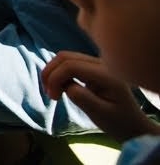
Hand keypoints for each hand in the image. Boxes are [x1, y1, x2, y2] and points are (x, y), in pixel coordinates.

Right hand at [42, 51, 159, 141]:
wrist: (132, 125)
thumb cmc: (118, 122)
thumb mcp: (100, 114)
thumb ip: (81, 97)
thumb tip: (64, 85)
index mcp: (106, 74)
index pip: (71, 66)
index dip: (55, 78)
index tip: (53, 98)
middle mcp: (102, 63)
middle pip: (65, 57)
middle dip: (50, 73)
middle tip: (49, 94)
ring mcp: (97, 63)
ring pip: (65, 57)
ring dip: (53, 72)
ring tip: (53, 91)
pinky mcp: (92, 66)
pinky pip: (70, 62)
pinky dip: (59, 72)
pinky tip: (60, 86)